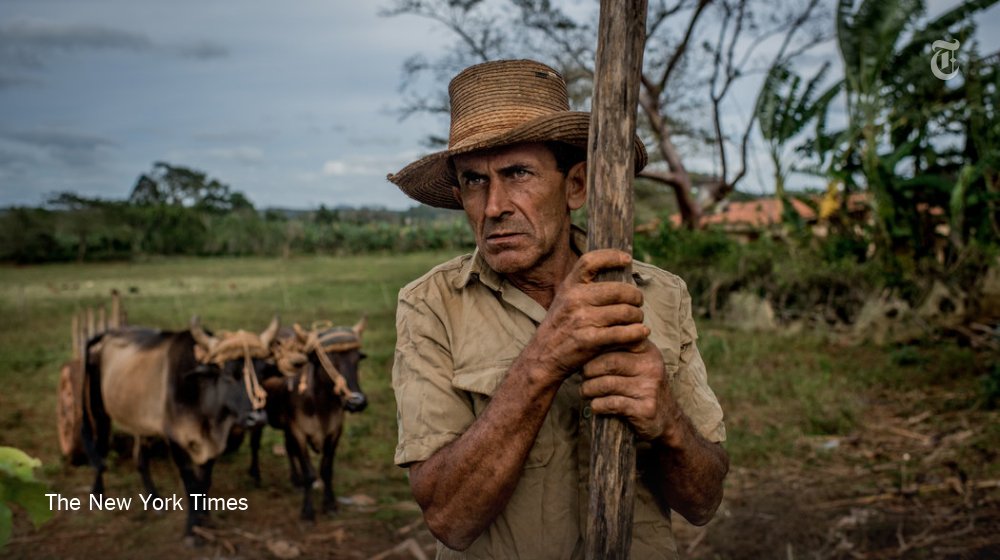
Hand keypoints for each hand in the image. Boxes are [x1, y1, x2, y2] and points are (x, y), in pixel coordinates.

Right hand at [527, 250, 649, 380]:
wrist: (542, 358)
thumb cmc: (560, 328)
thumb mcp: (564, 301)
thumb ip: (584, 288)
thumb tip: (616, 274)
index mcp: (569, 286)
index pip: (590, 261)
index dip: (612, 256)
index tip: (627, 260)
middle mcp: (574, 299)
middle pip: (619, 289)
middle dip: (635, 297)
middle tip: (638, 303)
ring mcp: (581, 319)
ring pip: (625, 312)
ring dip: (638, 317)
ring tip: (637, 320)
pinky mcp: (589, 340)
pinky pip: (623, 333)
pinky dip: (637, 333)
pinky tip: (641, 333)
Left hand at [581, 340, 677, 441]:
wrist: (667, 419)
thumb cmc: (642, 385)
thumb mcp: (638, 361)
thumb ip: (620, 348)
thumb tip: (587, 338)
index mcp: (647, 350)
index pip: (617, 340)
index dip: (595, 348)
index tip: (585, 355)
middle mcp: (651, 366)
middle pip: (608, 363)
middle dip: (588, 371)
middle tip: (582, 376)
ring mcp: (649, 388)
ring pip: (606, 384)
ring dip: (588, 389)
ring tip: (585, 391)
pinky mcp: (645, 409)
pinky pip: (612, 404)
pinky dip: (598, 405)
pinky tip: (595, 405)